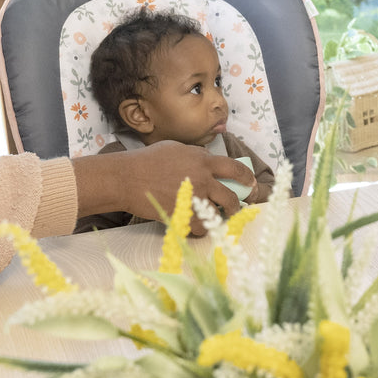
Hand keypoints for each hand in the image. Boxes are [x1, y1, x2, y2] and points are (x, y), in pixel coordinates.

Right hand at [74, 142, 250, 235]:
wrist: (127, 178)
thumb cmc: (147, 160)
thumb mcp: (176, 148)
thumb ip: (196, 155)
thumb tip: (208, 159)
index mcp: (203, 161)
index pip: (235, 169)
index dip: (246, 177)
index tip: (250, 183)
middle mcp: (204, 179)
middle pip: (231, 197)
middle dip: (236, 205)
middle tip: (235, 208)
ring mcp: (195, 199)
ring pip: (218, 214)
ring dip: (219, 218)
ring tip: (215, 219)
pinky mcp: (184, 215)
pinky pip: (201, 228)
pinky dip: (201, 230)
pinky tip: (197, 227)